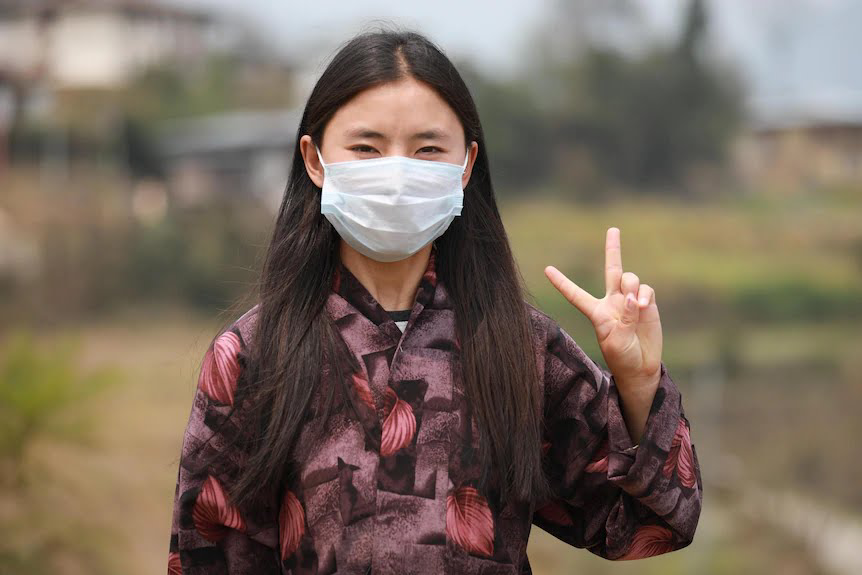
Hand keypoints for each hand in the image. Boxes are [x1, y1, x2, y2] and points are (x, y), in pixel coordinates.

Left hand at [544, 227, 661, 393]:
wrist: (641, 368)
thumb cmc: (622, 357)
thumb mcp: (616, 341)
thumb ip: (623, 318)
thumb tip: (631, 297)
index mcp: (596, 312)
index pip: (575, 294)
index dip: (562, 283)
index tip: (546, 269)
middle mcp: (612, 302)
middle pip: (611, 270)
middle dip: (613, 249)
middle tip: (613, 229)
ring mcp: (630, 301)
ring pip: (630, 279)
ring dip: (631, 286)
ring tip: (635, 306)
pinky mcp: (647, 304)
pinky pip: (645, 289)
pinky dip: (644, 295)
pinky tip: (644, 307)